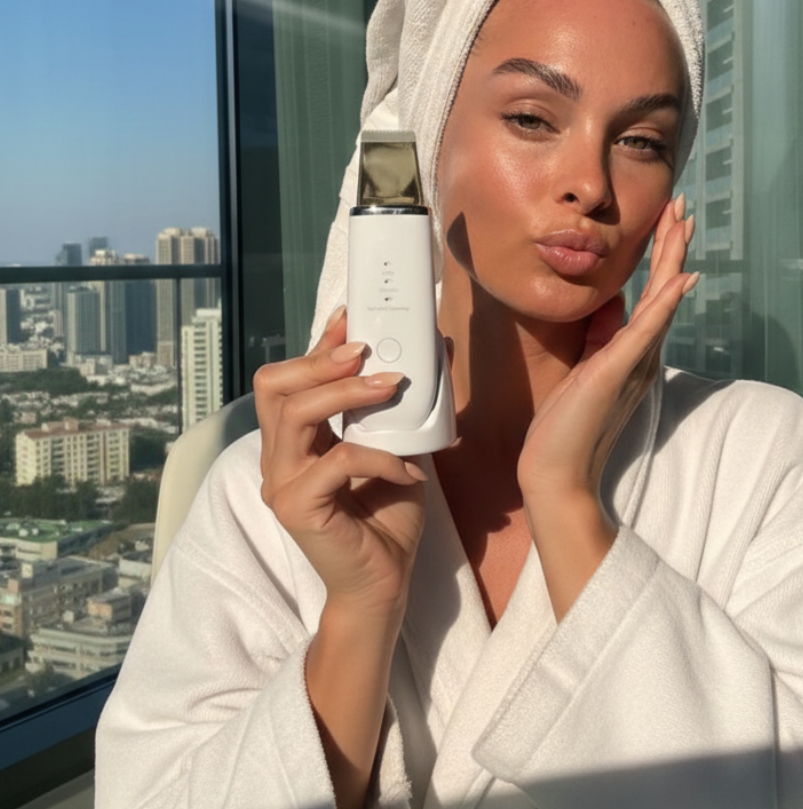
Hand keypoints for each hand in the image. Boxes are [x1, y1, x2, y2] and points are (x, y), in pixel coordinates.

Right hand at [254, 306, 426, 616]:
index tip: (350, 318)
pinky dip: (378, 456)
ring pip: (296, 415)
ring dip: (346, 393)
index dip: (317, 344)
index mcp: (295, 442)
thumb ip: (397, 408)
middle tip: (366, 350)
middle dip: (321, 359)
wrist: (385, 584)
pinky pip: (335, 462)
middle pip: (274, 386)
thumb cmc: (388, 517)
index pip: (289, 380)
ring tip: (390, 386)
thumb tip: (429, 352)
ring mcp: (281, 484)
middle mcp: (279, 459)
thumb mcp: (397, 447)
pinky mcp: (297, 509)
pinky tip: (407, 469)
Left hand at [517, 195, 696, 616]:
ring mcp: (634, 363)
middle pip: (665, 288)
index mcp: (634, 352)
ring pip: (661, 300)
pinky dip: (664, 304)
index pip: (653, 293)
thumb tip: (611, 303)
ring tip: (683, 223)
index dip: (662, 255)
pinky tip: (680, 280)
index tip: (667, 219)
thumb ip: (603, 337)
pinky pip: (645, 331)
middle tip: (682, 204)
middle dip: (672, 244)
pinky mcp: (616, 372)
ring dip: (673, 259)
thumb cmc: (567, 424)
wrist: (555, 470)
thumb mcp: (587, 369)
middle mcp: (643, 354)